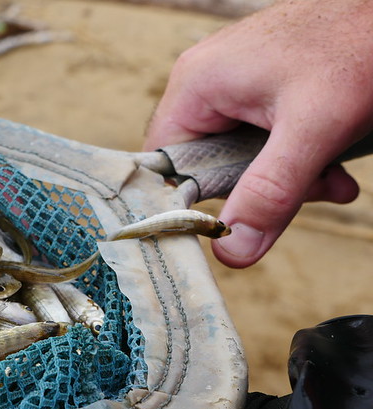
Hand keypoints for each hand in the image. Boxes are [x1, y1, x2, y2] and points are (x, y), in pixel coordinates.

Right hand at [144, 0, 372, 267]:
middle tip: (311, 191)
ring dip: (285, 178)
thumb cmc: (355, 45)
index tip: (232, 226)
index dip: (192, 202)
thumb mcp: (313, 129)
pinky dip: (294, 158)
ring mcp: (231, 85)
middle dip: (260, 190)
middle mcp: (204, 84)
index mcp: (196, 86)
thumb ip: (271, 192)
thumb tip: (231, 251)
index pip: (165, 164)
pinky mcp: (257, 89)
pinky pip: (259, 140)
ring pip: (239, 157)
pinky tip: (331, 161)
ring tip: (332, 176)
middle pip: (207, 165)